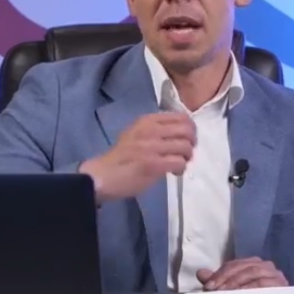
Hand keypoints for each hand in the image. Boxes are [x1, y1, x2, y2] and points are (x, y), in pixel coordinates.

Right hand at [78, 112, 195, 202]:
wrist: (101, 176)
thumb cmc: (121, 157)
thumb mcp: (136, 133)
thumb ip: (157, 130)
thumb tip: (181, 134)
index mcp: (147, 120)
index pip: (181, 117)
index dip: (190, 129)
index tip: (186, 139)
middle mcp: (150, 130)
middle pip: (187, 130)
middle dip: (192, 142)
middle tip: (186, 153)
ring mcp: (152, 147)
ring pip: (186, 146)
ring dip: (187, 157)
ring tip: (180, 163)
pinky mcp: (153, 164)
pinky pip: (179, 162)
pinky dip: (181, 168)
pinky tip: (174, 172)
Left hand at [196, 258, 288, 290]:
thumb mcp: (234, 291)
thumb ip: (219, 282)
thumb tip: (200, 273)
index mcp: (255, 265)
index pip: (235, 264)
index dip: (220, 273)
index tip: (208, 286)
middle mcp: (266, 266)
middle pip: (243, 267)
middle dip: (226, 277)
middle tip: (213, 289)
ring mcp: (275, 274)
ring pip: (252, 272)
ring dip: (236, 282)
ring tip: (224, 292)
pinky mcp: (281, 285)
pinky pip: (262, 283)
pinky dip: (249, 287)